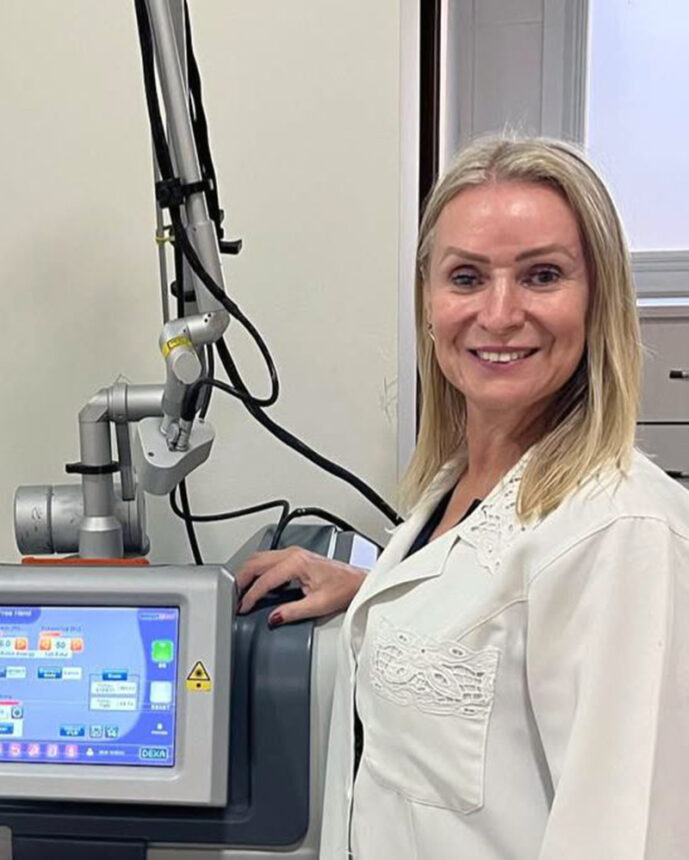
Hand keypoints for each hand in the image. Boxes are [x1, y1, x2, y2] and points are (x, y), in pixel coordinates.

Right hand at [235, 547, 365, 626]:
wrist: (357, 581)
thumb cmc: (344, 588)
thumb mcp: (317, 605)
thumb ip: (292, 612)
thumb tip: (273, 618)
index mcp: (296, 563)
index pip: (264, 579)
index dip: (251, 596)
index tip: (242, 607)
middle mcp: (293, 554)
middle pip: (255, 562)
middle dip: (240, 579)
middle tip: (232, 596)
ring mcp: (293, 553)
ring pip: (260, 557)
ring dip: (247, 573)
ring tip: (240, 590)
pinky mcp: (295, 556)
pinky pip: (268, 559)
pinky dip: (257, 570)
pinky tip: (256, 583)